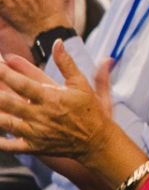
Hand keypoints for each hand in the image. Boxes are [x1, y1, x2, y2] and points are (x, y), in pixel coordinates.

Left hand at [0, 44, 116, 163]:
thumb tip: (58, 42)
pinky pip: (11, 146)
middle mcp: (41, 114)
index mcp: (52, 97)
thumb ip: (67, 64)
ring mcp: (36, 132)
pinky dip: (0, 142)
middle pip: (10, 102)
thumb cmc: (91, 111)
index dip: (6, 73)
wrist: (98, 141)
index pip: (23, 83)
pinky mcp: (34, 146)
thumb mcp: (82, 84)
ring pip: (6, 122)